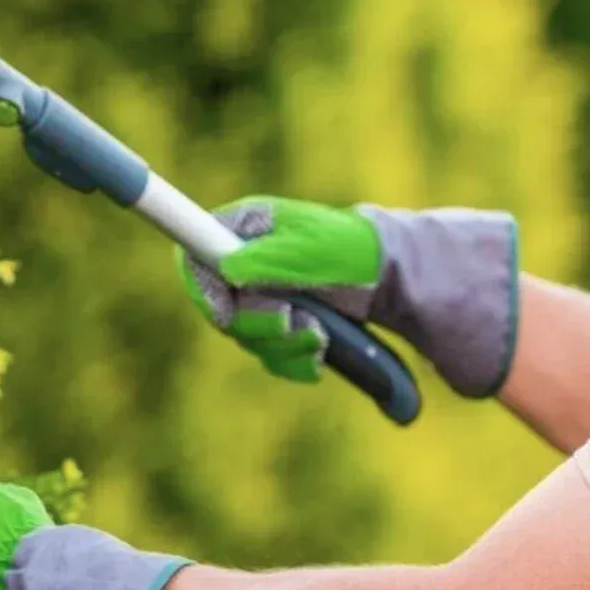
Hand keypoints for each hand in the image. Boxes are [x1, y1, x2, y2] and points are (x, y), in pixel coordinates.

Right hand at [179, 197, 521, 398]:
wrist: (396, 280)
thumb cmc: (354, 252)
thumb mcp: (313, 250)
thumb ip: (267, 259)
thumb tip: (224, 271)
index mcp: (245, 228)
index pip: (194, 255)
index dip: (202, 287)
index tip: (226, 312)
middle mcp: (246, 260)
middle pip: (218, 307)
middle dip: (259, 325)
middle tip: (295, 322)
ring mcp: (262, 293)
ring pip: (245, 337)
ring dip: (283, 346)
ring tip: (320, 336)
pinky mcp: (281, 323)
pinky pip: (270, 354)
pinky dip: (295, 360)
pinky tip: (321, 351)